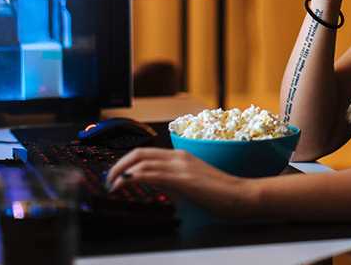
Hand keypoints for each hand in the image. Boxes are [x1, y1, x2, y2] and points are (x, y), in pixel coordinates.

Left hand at [106, 148, 255, 217]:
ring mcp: (181, 166)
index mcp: (181, 157)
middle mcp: (179, 157)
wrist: (242, 196)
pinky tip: (125, 184)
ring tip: (112, 186)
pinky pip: (151, 173)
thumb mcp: (192, 186)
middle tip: (108, 181)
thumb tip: (157, 189)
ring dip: (121, 172)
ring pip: (142, 161)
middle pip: (139, 153)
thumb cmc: (221, 196)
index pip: (146, 153)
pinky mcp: (183, 179)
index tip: (116, 176)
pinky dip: (133, 177)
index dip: (127, 162)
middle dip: (118, 165)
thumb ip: (174, 184)